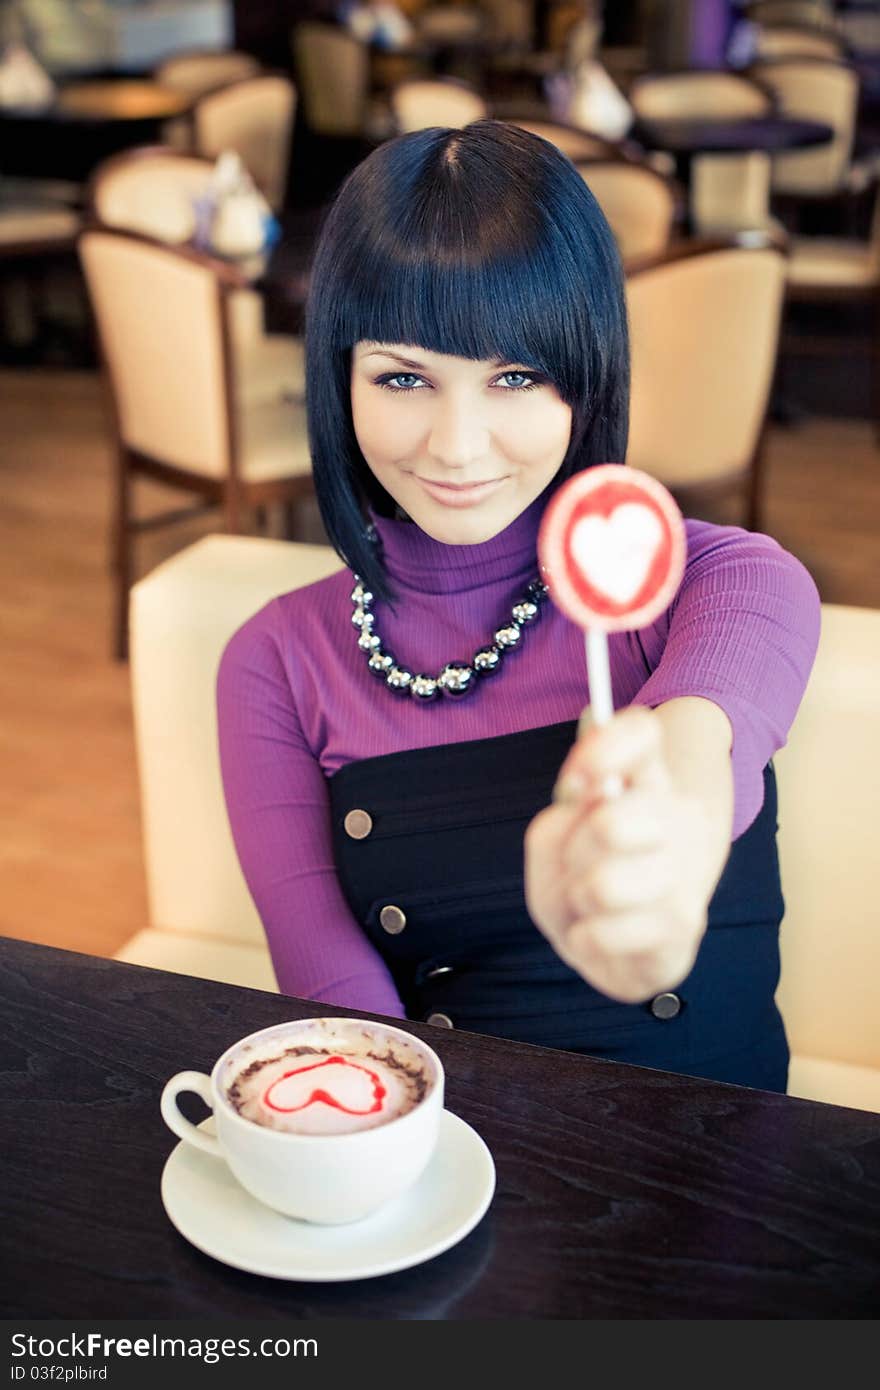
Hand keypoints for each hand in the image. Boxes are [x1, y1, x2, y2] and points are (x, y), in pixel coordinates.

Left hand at [524, 703, 731, 1003]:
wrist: (628, 941)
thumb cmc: (585, 879)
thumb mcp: (555, 844)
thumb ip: (555, 824)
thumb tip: (583, 797)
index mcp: (645, 783)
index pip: (642, 734)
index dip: (607, 747)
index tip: (577, 778)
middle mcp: (676, 822)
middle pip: (609, 822)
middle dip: (573, 853)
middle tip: (578, 863)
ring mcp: (685, 880)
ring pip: (602, 888)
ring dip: (576, 902)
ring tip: (588, 905)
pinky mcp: (683, 935)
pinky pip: (599, 936)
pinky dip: (583, 941)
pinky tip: (601, 935)